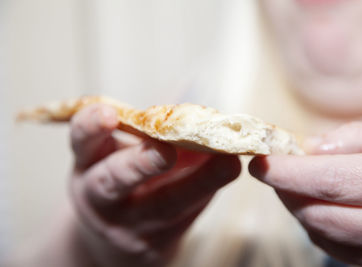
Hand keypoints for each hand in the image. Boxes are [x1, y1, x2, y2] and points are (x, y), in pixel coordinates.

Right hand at [69, 104, 240, 266]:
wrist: (118, 235)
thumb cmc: (124, 179)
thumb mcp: (121, 152)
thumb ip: (148, 125)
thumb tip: (194, 82)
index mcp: (89, 163)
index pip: (82, 141)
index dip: (91, 126)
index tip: (109, 112)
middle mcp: (100, 195)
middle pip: (113, 180)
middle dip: (140, 163)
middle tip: (167, 149)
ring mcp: (127, 223)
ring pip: (161, 207)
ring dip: (197, 183)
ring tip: (227, 163)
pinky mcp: (154, 243)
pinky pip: (186, 216)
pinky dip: (210, 191)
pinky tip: (230, 171)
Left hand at [249, 120, 361, 266]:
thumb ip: (361, 138)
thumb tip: (310, 150)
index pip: (337, 181)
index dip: (290, 172)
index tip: (260, 161)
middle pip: (326, 216)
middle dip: (288, 192)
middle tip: (274, 170)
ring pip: (329, 239)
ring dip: (299, 210)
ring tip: (293, 185)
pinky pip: (344, 254)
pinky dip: (319, 230)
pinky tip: (316, 206)